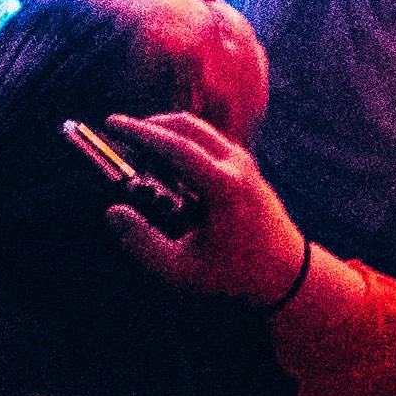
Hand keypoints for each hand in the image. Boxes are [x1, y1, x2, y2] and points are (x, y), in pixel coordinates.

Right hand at [87, 110, 318, 310]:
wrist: (284, 268)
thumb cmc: (233, 272)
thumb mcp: (181, 269)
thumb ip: (143, 243)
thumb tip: (113, 212)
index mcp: (223, 186)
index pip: (176, 146)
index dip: (141, 132)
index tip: (111, 123)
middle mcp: (237, 164)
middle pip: (188, 126)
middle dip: (150, 124)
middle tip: (119, 132)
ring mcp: (244, 161)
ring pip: (199, 129)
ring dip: (166, 131)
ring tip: (137, 151)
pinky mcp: (245, 165)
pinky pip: (208, 140)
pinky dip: (182, 141)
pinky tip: (163, 164)